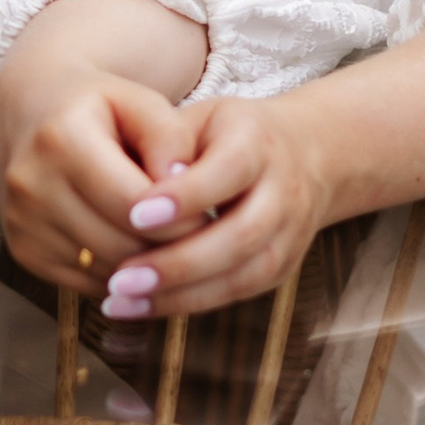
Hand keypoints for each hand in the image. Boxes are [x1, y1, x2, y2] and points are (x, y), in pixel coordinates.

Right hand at [0, 68, 198, 294]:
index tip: (207, 215)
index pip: (134, 203)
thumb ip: (169, 137)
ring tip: (168, 241)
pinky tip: (134, 249)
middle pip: (121, 245)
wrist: (31, 111)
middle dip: (168, 247)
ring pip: (107, 272)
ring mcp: (22, 223)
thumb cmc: (98, 106)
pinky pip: (87, 283)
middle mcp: (31, 184)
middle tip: (196, 237)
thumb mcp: (139, 102)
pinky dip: (119, 275)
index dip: (180, 217)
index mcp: (61, 139)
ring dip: (146, 265)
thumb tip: (182, 183)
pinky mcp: (23, 252)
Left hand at [95, 95, 332, 323]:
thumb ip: (167, 144)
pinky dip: (189, 303)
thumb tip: (135, 189)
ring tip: (123, 300)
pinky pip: (238, 292)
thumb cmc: (225, 134)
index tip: (136, 215)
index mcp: (258, 142)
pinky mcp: (283, 266)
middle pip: (242, 234)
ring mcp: (289, 233)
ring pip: (243, 274)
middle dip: (180, 262)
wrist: (302, 154)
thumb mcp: (198, 119)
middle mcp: (283, 190)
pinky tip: (143, 305)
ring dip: (180, 294)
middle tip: (121, 277)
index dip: (187, 196)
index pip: (230, 169)